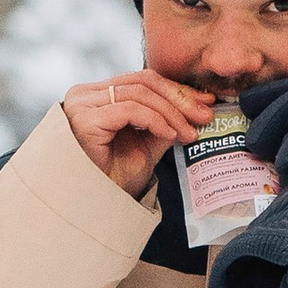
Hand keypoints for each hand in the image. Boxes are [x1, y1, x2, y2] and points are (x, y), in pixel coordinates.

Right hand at [62, 67, 215, 194]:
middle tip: (205, 116)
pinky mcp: (85, 119)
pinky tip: (169, 135)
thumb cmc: (113, 179)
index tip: (205, 102)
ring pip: (140, 94)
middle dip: (179, 98)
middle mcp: (85, 94)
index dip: (176, 89)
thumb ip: (164, 122)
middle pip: (143, 81)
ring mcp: (82, 104)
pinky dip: (155, 120)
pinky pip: (130, 109)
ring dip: (171, 113)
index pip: (143, 81)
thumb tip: (196, 106)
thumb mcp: (146, 145)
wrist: (93, 206)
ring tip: (188, 133)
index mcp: (97, 95)